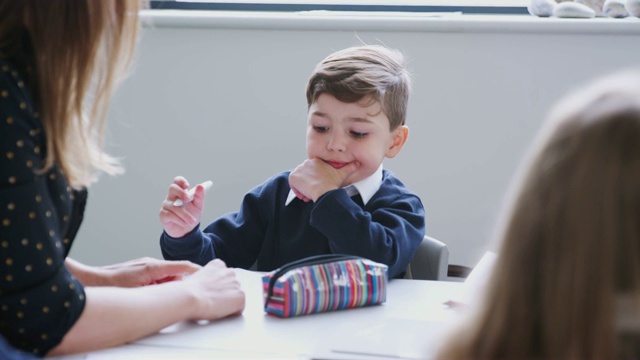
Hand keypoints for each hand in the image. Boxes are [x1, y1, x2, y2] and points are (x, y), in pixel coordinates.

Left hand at [66, 257, 200, 286]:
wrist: (92, 280)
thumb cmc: (112, 285)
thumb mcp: (140, 291)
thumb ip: (160, 288)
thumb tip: (176, 288)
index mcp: (153, 267)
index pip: (182, 266)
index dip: (196, 270)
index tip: (208, 273)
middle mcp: (151, 263)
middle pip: (175, 272)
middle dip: (181, 281)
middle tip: (186, 290)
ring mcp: (145, 265)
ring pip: (165, 275)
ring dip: (168, 284)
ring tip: (163, 293)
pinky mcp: (141, 269)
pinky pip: (157, 275)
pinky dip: (159, 283)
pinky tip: (151, 292)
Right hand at [159, 176, 206, 237]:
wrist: (187, 230)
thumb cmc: (191, 215)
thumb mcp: (198, 206)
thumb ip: (199, 196)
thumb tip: (200, 186)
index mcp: (180, 192)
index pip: (177, 181)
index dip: (181, 181)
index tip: (187, 186)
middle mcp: (172, 196)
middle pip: (172, 188)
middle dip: (180, 192)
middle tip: (187, 199)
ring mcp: (166, 205)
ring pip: (174, 206)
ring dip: (185, 214)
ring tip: (192, 221)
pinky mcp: (163, 214)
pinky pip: (170, 215)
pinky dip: (179, 220)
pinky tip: (185, 223)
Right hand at [184, 259, 245, 319]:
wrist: (189, 297)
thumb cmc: (188, 291)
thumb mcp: (197, 277)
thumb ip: (207, 279)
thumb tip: (207, 288)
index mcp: (218, 265)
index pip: (225, 275)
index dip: (219, 286)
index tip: (213, 292)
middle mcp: (229, 272)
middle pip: (232, 286)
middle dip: (226, 294)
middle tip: (213, 301)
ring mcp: (236, 284)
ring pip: (236, 296)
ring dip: (229, 302)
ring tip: (215, 307)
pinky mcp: (240, 296)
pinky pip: (240, 308)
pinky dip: (232, 312)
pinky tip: (220, 312)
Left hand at [288, 158, 358, 201]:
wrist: (324, 191)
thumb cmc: (332, 184)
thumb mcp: (341, 174)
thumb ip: (349, 168)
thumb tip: (357, 163)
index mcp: (316, 161)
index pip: (311, 171)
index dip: (315, 180)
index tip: (319, 186)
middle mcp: (306, 163)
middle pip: (304, 176)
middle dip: (309, 184)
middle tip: (315, 192)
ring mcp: (299, 169)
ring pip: (299, 180)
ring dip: (303, 188)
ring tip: (311, 194)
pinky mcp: (293, 177)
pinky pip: (293, 184)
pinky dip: (297, 191)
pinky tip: (305, 195)